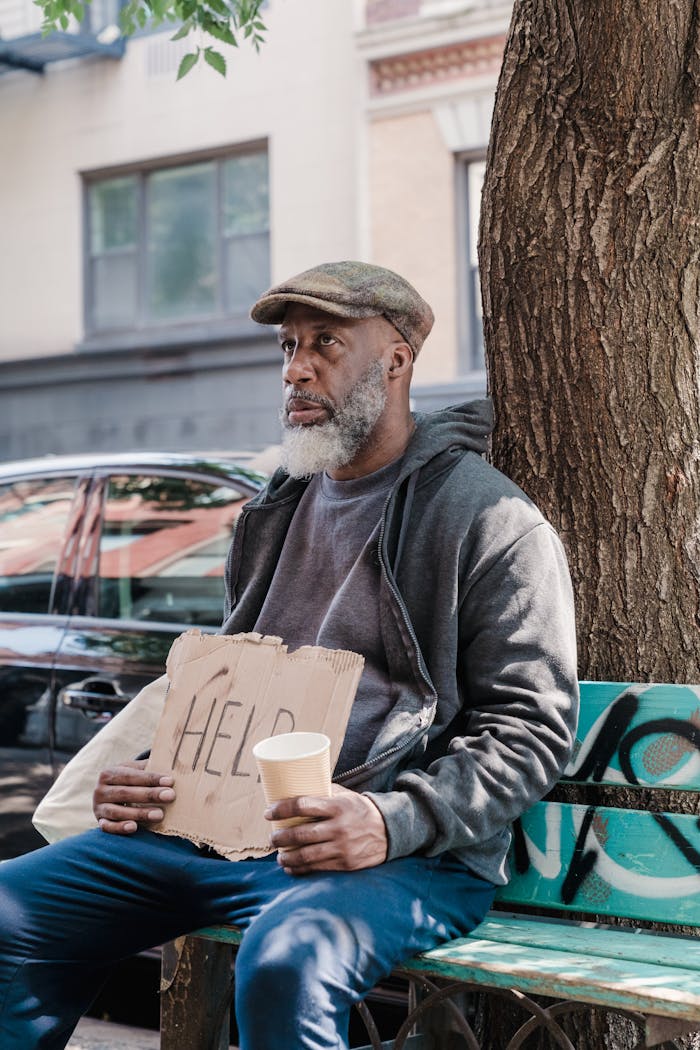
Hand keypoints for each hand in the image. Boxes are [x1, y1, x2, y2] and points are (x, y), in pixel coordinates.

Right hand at [93, 759, 174, 834]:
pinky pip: (108, 827)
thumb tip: (173, 763)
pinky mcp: (100, 822)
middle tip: (170, 796)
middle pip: (125, 793)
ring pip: (118, 811)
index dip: (151, 778)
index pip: (131, 775)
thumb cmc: (129, 781)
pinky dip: (120, 827)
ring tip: (160, 815)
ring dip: (139, 813)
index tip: (170, 781)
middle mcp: (100, 790)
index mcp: (109, 773)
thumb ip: (148, 767)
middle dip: (149, 795)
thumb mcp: (134, 771)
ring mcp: (99, 807)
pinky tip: (134, 827)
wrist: (108, 795)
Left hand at [267, 784, 387, 874]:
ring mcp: (342, 847)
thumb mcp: (346, 796)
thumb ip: (324, 792)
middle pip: (301, 833)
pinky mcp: (345, 863)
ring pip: (306, 854)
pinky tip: (290, 867)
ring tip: (279, 855)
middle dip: (280, 837)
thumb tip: (296, 786)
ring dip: (287, 856)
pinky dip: (300, 869)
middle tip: (271, 838)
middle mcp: (338, 827)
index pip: (303, 805)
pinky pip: (317, 868)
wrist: (389, 830)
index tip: (269, 812)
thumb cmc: (361, 810)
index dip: (282, 809)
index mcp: (337, 806)